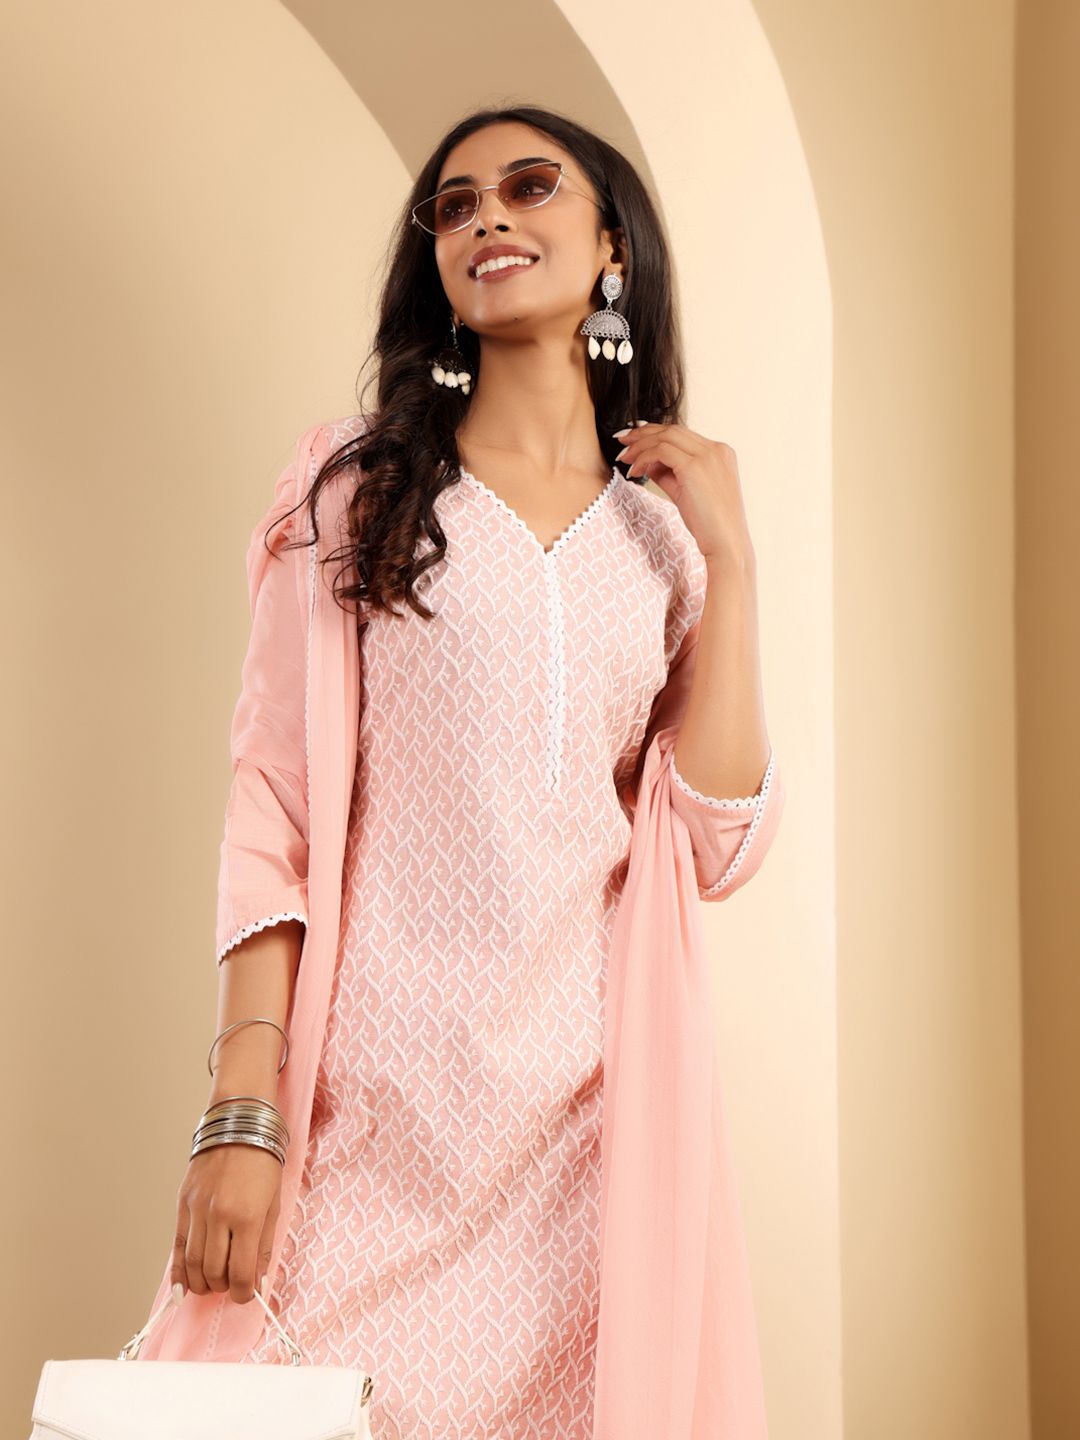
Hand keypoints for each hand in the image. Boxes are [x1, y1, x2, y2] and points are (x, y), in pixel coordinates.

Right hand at [171, 1143, 282, 1305]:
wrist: (238, 1125)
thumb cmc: (263, 1162)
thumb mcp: (274, 1203)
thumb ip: (264, 1245)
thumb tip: (259, 1281)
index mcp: (247, 1216)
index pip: (241, 1272)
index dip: (245, 1292)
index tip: (248, 1294)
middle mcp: (219, 1215)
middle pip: (214, 1272)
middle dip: (224, 1287)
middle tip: (232, 1285)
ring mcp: (197, 1210)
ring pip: (193, 1264)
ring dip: (202, 1283)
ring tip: (213, 1283)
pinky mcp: (183, 1204)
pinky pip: (178, 1246)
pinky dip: (179, 1271)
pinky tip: (183, 1287)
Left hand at [613, 421, 754, 566]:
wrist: (726, 545)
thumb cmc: (710, 526)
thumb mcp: (687, 492)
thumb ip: (669, 474)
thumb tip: (647, 463)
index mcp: (720, 453)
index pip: (682, 434)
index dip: (656, 433)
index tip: (635, 440)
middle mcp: (716, 449)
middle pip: (672, 430)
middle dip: (643, 433)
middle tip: (622, 441)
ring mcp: (707, 456)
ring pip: (665, 437)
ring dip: (640, 445)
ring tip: (625, 459)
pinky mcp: (694, 466)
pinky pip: (661, 451)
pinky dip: (644, 458)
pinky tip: (635, 471)